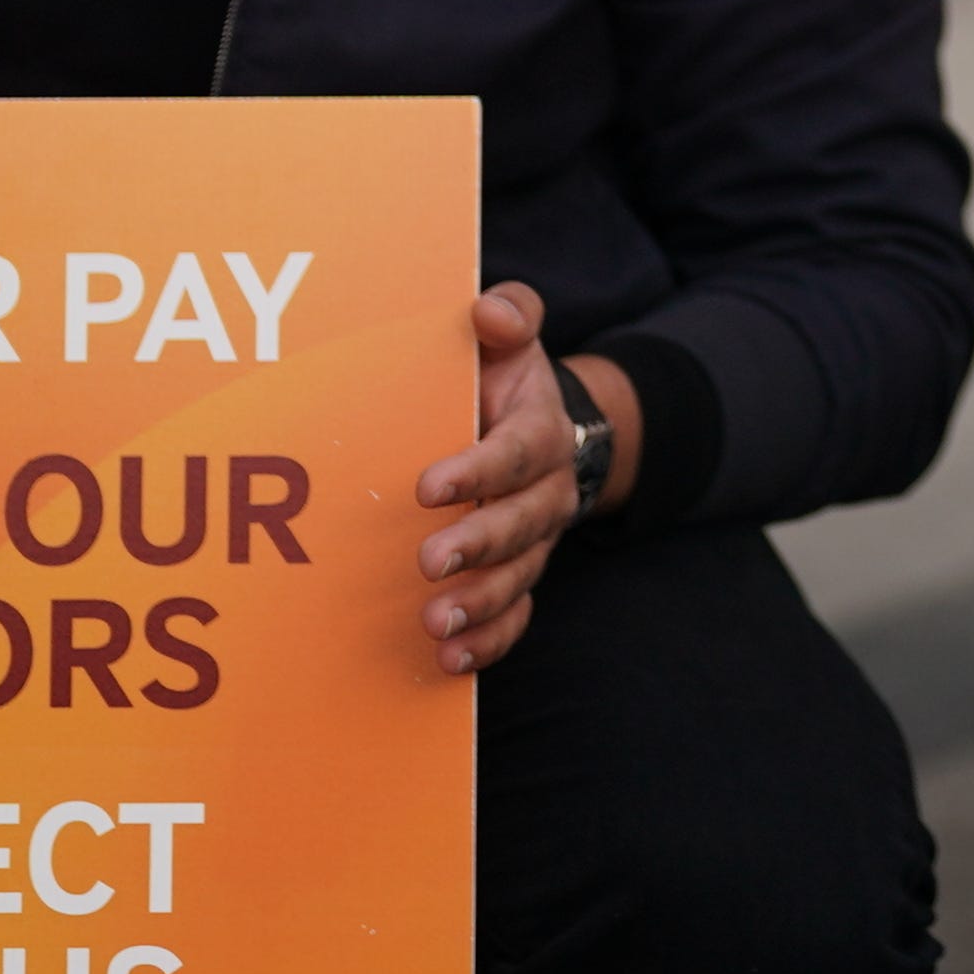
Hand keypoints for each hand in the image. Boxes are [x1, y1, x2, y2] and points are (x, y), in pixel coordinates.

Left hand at [415, 284, 629, 679]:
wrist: (540, 429)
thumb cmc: (503, 382)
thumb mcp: (510, 340)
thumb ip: (510, 314)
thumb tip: (489, 312)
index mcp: (541, 433)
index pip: (517, 453)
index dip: (478, 470)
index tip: (427, 487)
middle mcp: (547, 493)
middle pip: (521, 524)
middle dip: (478, 546)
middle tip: (430, 562)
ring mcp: (536, 542)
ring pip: (519, 578)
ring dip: (479, 605)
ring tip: (435, 624)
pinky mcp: (521, 577)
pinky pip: (515, 617)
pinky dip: (488, 643)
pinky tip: (449, 661)